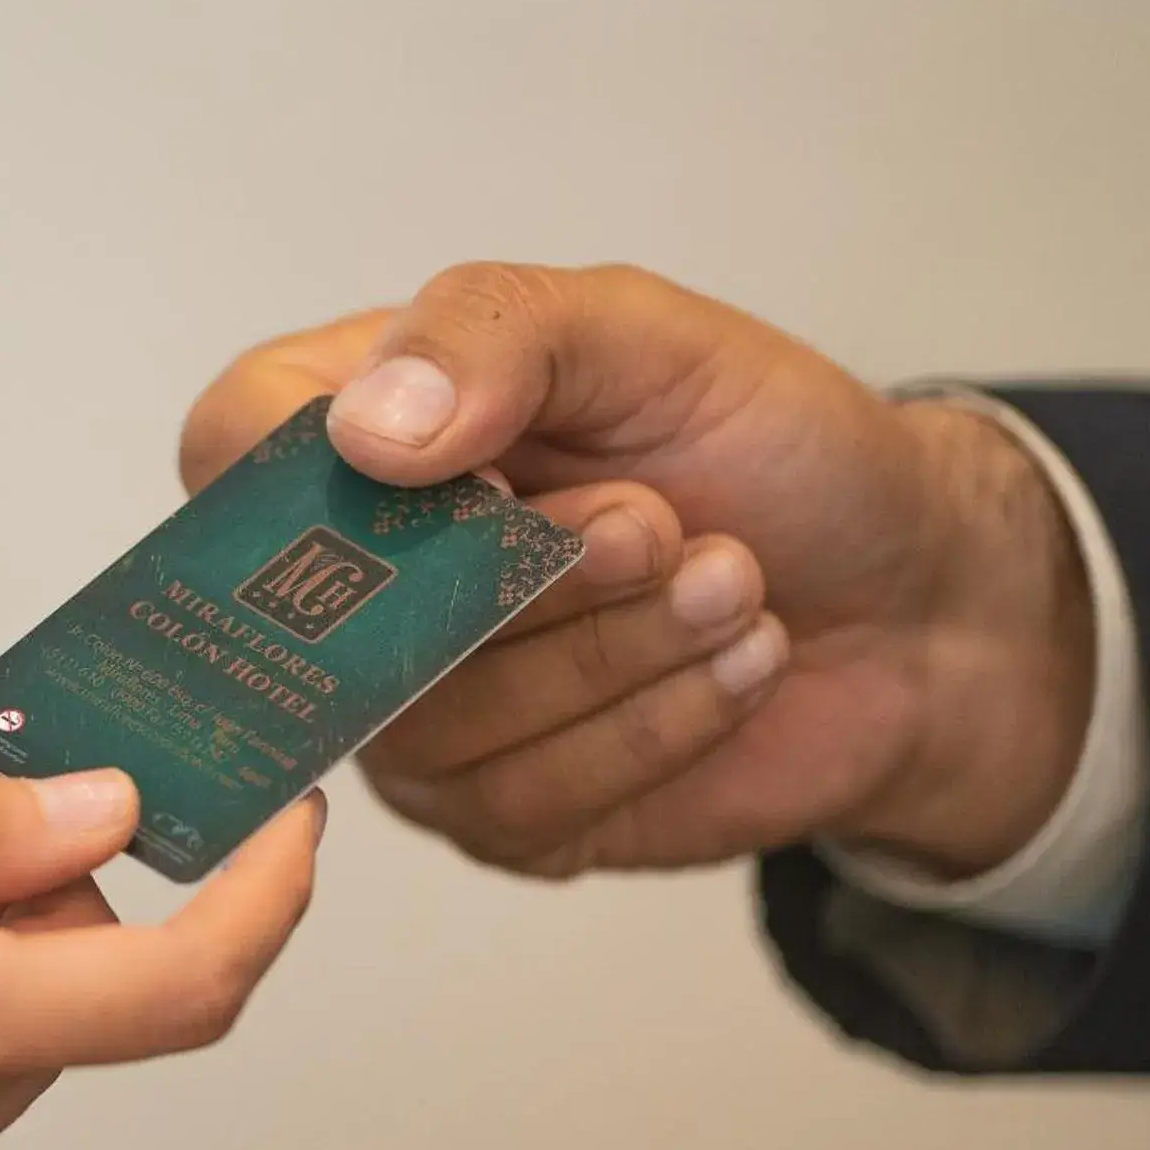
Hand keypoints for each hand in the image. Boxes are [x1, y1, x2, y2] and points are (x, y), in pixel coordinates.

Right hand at [182, 271, 1091, 877]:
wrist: (920, 596)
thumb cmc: (774, 447)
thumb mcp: (652, 335)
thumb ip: (499, 336)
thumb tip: (366, 432)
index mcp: (363, 433)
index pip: (229, 446)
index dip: (318, 474)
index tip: (486, 476)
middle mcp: (363, 584)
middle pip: (345, 614)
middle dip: (536, 574)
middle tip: (662, 524)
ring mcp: (420, 713)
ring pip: (440, 722)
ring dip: (619, 647)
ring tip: (729, 581)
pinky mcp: (500, 814)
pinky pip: (525, 801)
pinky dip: (656, 724)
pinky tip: (732, 663)